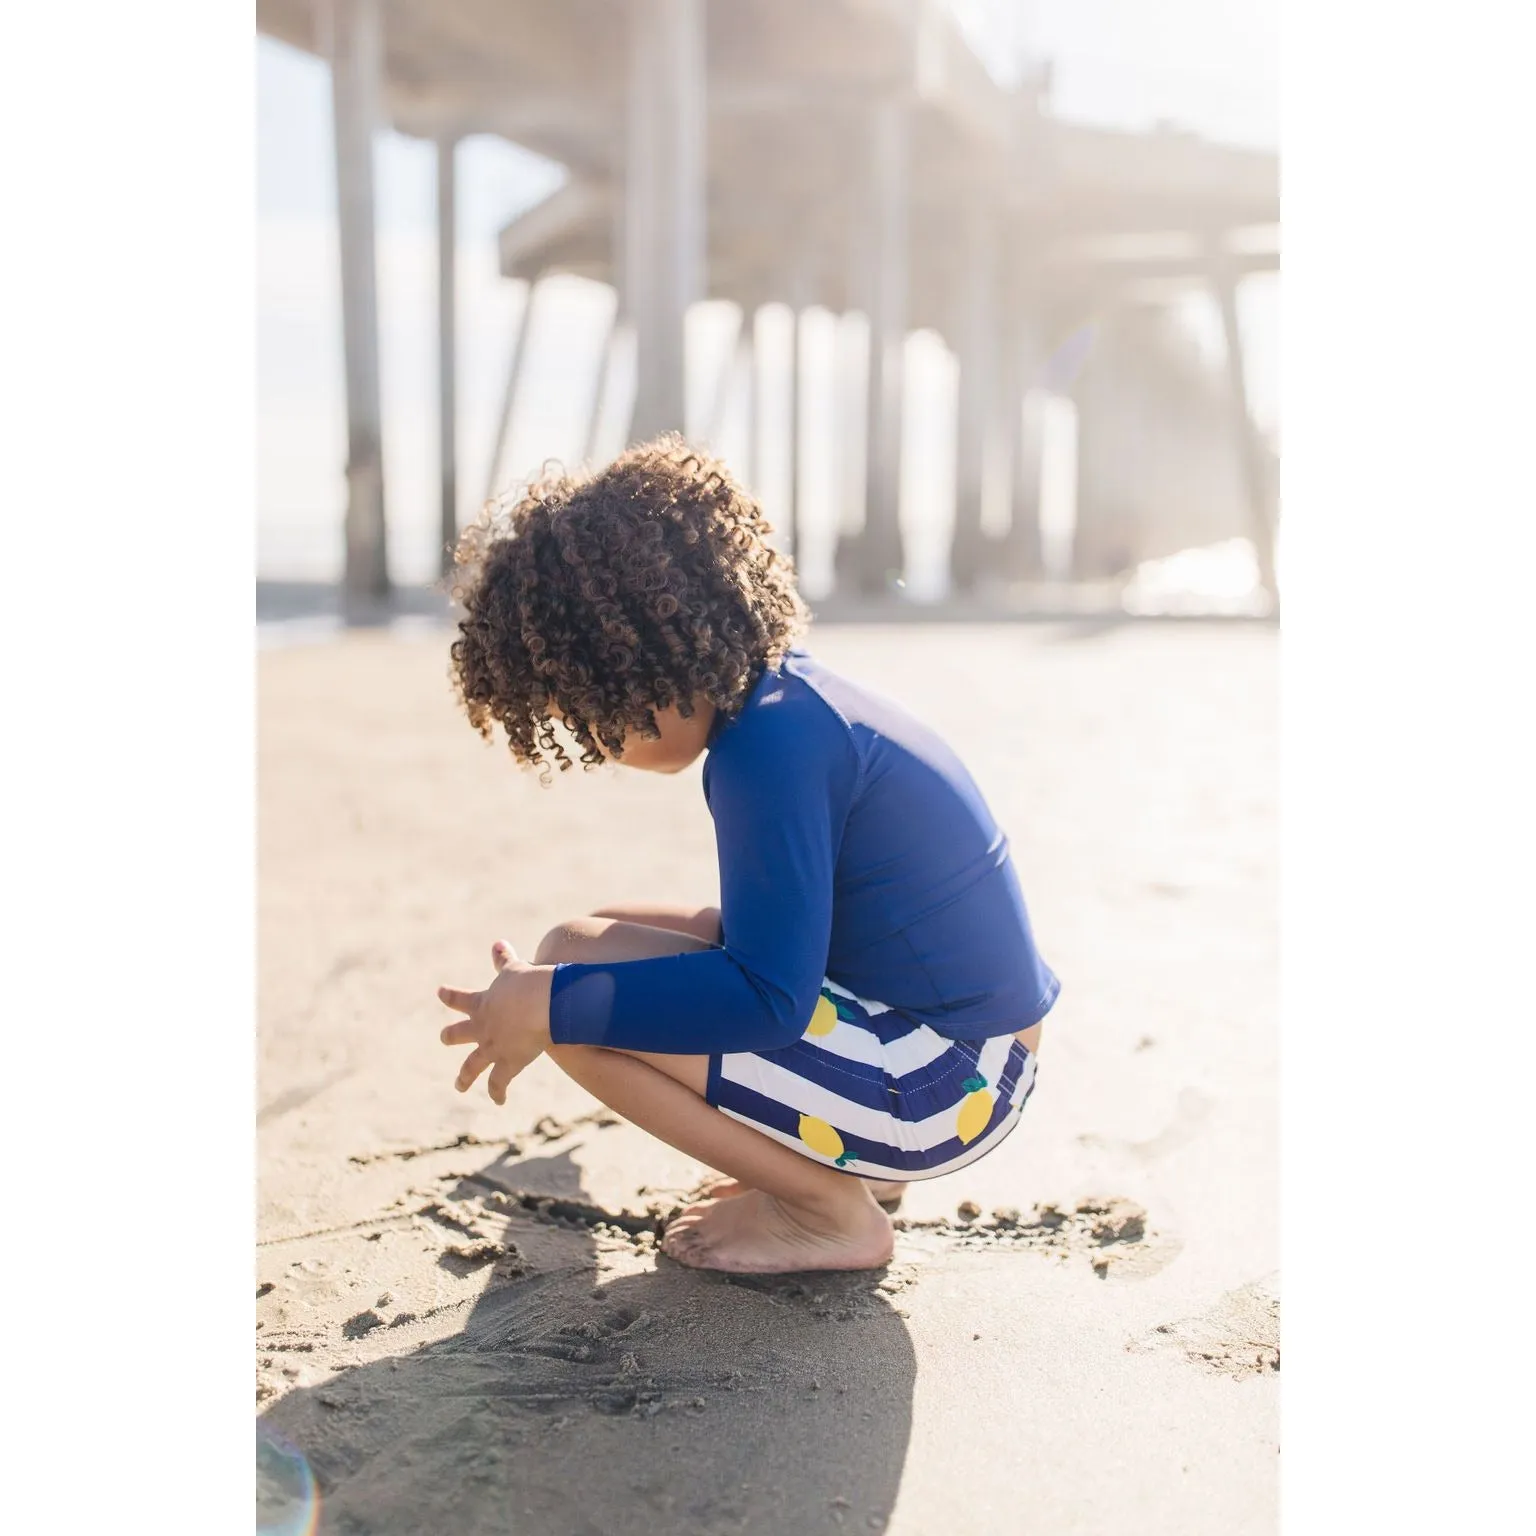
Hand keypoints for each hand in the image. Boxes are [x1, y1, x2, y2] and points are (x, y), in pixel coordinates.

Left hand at [437, 941, 553, 1104]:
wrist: (542, 1004)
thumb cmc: (530, 983)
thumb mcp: (515, 968)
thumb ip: (504, 959)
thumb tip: (496, 943)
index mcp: (482, 1004)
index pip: (459, 998)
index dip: (450, 995)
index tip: (440, 992)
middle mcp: (482, 1028)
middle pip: (457, 1035)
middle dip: (451, 1036)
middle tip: (444, 1038)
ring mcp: (493, 1047)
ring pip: (472, 1066)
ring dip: (464, 1076)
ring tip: (458, 1086)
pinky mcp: (508, 1063)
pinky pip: (499, 1082)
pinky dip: (498, 1092)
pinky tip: (498, 1101)